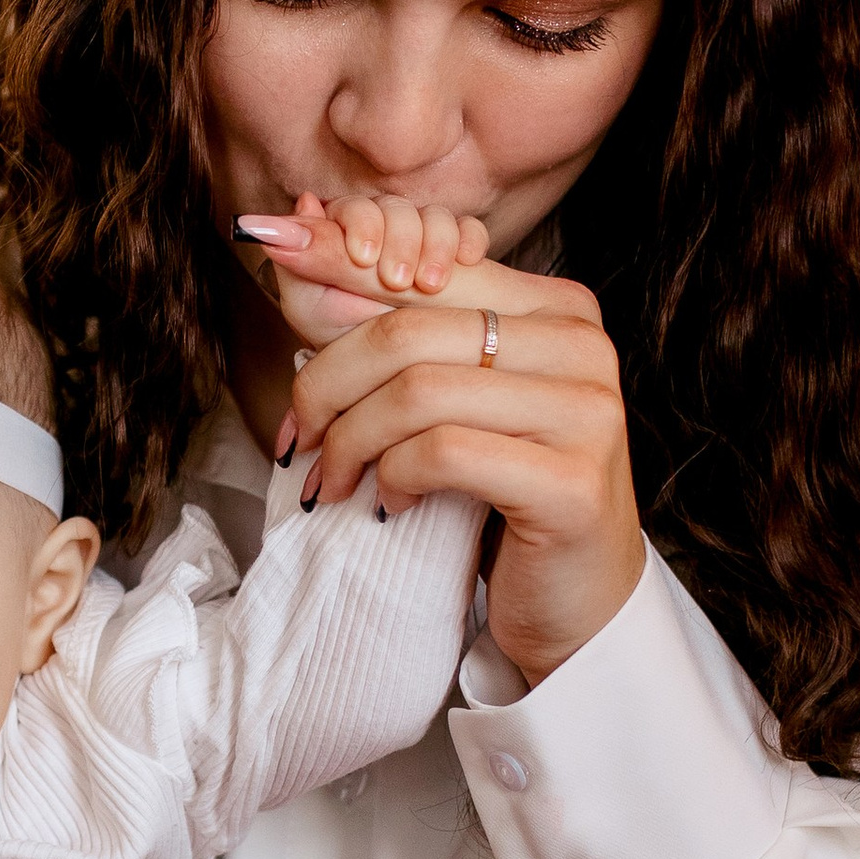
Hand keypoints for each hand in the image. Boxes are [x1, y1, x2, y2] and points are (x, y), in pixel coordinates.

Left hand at [237, 191, 491, 346]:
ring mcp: (421, 242)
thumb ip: (299, 258)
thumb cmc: (348, 349)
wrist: (399, 385)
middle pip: (394, 208)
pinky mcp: (460, 255)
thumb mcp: (315, 309)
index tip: (361, 256)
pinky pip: (468, 228)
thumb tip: (276, 211)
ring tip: (429, 286)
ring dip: (433, 242)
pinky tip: (465, 261)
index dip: (358, 224)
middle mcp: (380, 233)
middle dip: (397, 239)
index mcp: (341, 237)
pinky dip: (466, 240)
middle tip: (396, 282)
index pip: (351, 207)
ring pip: (432, 215)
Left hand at [286, 252, 643, 687]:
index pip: (429, 271)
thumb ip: (405, 341)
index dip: (339, 264)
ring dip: (352, 442)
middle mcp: (583, 347)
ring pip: (418, 392)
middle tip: (301, 438)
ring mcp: (587, 413)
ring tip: (336, 482)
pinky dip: (393, 478)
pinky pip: (441, 454)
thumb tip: (300, 271)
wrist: (577, 604)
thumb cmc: (506, 499)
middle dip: (328, 383)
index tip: (272, 255)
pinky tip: (391, 505)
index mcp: (560, 309)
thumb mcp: (458, 404)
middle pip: (410, 329)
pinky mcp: (571, 483)